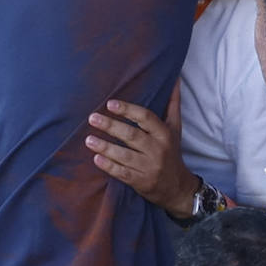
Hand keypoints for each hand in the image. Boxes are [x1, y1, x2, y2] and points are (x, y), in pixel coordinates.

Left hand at [85, 88, 197, 215]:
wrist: (177, 187)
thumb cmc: (171, 151)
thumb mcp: (175, 128)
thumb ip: (172, 103)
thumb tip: (175, 78)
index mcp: (164, 134)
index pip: (146, 118)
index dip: (128, 110)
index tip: (110, 104)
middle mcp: (157, 150)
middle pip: (132, 135)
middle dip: (111, 126)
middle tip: (92, 117)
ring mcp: (148, 167)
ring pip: (124, 155)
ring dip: (105, 147)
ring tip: (88, 139)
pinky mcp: (140, 182)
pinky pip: (122, 173)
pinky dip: (109, 166)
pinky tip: (96, 158)